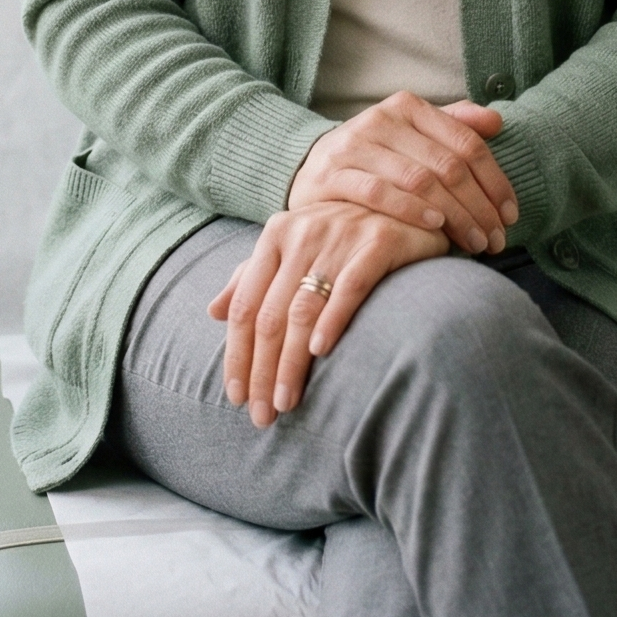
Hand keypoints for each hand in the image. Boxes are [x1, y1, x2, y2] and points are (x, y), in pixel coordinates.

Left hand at [209, 201, 446, 426]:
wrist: (404, 200)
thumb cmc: (341, 234)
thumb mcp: (292, 248)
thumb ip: (252, 277)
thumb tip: (213, 311)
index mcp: (276, 234)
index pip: (247, 305)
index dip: (237, 353)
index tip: (236, 396)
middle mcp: (303, 232)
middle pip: (271, 315)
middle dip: (261, 370)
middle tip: (262, 415)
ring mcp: (341, 236)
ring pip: (303, 309)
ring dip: (290, 361)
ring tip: (285, 401)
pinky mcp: (378, 242)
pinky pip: (350, 286)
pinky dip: (332, 319)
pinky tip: (320, 352)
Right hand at [289, 91, 517, 253]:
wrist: (310, 169)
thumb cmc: (376, 157)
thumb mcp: (412, 135)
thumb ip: (453, 125)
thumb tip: (497, 122)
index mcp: (408, 107)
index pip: (466, 142)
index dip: (495, 181)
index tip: (511, 215)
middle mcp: (382, 120)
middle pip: (447, 165)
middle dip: (479, 207)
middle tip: (496, 241)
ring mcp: (354, 145)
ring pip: (419, 180)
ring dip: (453, 216)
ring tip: (474, 243)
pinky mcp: (332, 174)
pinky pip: (378, 193)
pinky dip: (410, 210)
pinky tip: (434, 228)